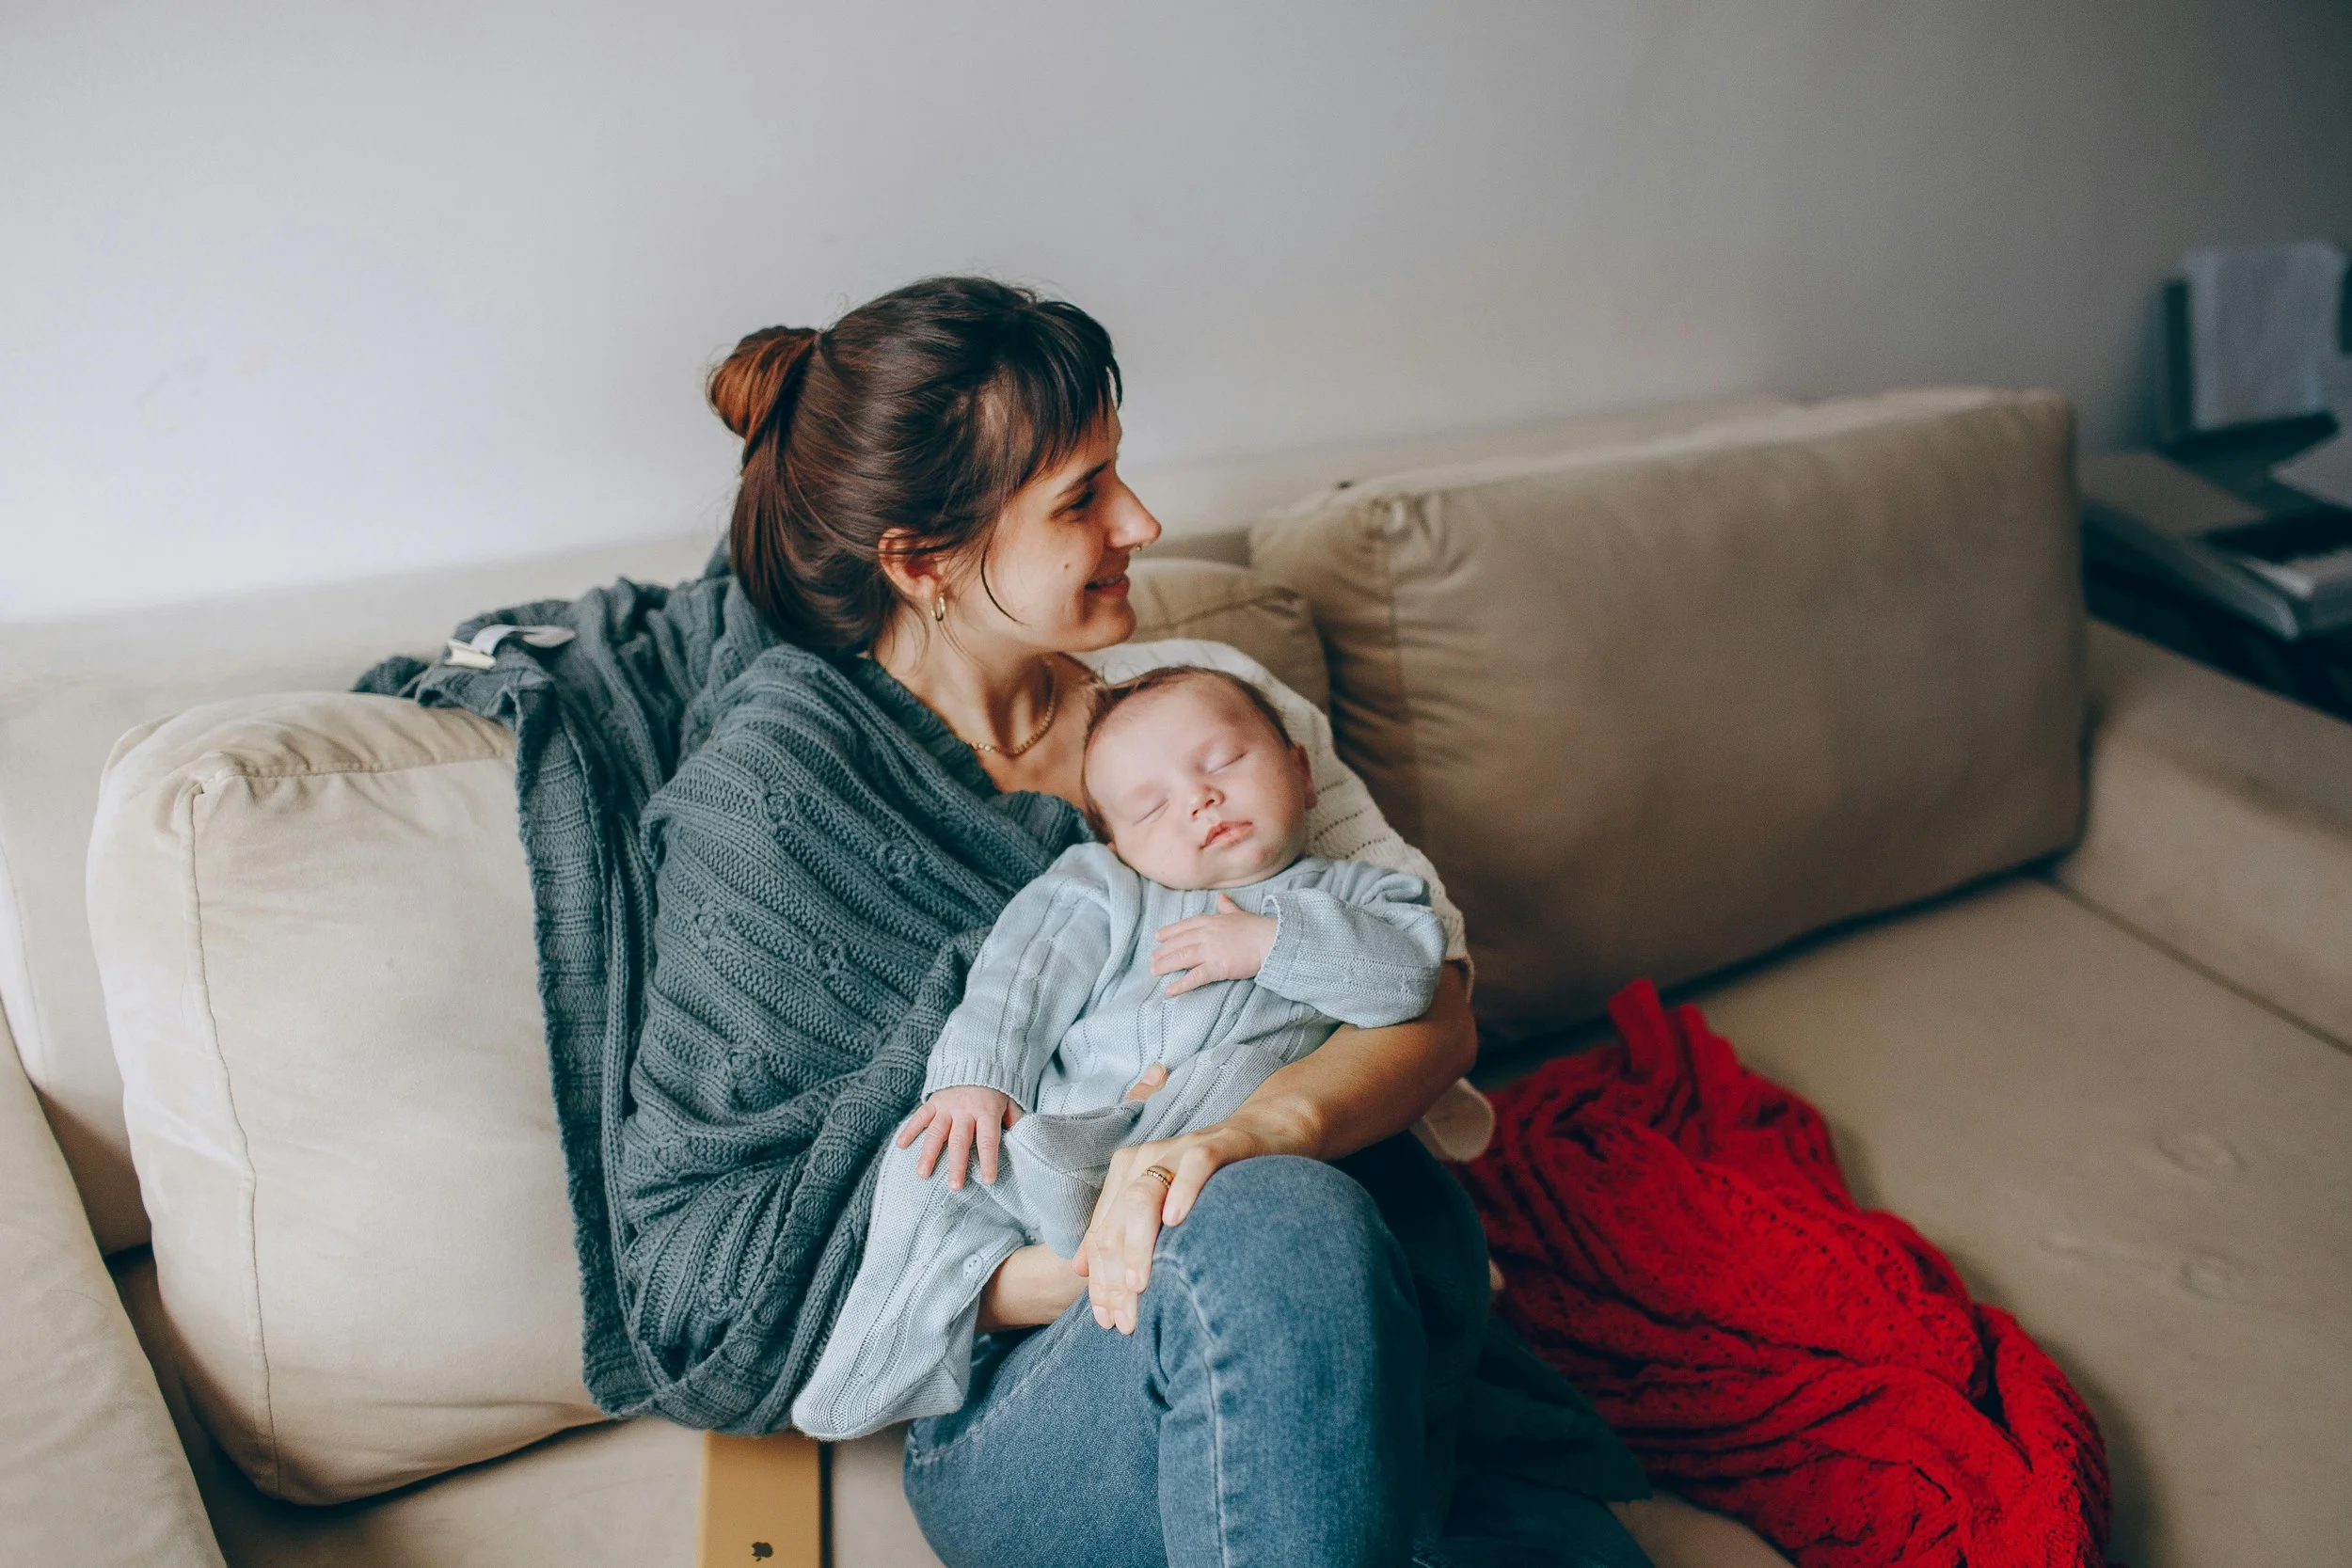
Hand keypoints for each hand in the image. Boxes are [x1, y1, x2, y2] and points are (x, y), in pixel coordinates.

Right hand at [896, 1084, 1020, 1188]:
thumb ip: (1014, 1121)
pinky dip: (909, 1130)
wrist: (976, 1059)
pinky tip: (901, 1146)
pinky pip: (920, 1116)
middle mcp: (965, 1110)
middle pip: (960, 1141)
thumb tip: (1022, 1142)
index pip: (988, 1140)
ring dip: (929, 1154)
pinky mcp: (934, 1101)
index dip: (988, 1161)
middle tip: (954, 1187)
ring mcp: (947, 1106)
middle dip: (957, 1165)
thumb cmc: (995, 1089)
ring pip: (936, 1132)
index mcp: (987, 1111)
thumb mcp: (1011, 1101)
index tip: (988, 1181)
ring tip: (922, 1174)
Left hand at [1074, 1121, 1273, 1333]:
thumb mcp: (1159, 1204)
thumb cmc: (1209, 1181)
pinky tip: (1175, 1221)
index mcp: (1127, 1173)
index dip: (1100, 1282)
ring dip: (1137, 1244)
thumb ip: (1118, 1231)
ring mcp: (1180, 1150)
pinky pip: (1194, 1167)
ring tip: (1138, 1284)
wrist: (1262, 1134)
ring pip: (1143, 1196)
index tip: (1107, 1322)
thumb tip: (1078, 1269)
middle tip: (1125, 1320)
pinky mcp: (1218, 1144)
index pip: (1102, 1234)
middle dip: (1115, 1276)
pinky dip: (1182, 1191)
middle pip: (1116, 1221)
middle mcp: (1146, 1159)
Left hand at [1151, 895, 1276, 995]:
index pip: (1184, 926)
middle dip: (1163, 951)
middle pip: (1179, 943)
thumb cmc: (1257, 928)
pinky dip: (1180, 984)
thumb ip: (1227, 907)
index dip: (1169, 932)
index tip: (1157, 937)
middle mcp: (1206, 935)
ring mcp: (1211, 951)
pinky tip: (1169, 990)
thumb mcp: (1239, 914)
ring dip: (1165, 964)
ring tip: (1154, 971)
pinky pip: (1195, 977)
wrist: (1271, 940)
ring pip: (1181, 957)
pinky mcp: (1217, 967)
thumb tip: (1221, 897)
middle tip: (1151, 960)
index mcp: (1211, 921)